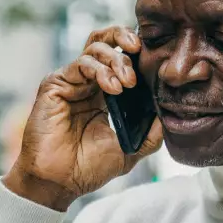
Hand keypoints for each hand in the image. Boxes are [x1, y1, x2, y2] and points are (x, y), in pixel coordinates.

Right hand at [3, 26, 163, 210]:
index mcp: (103, 93)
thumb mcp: (130, 150)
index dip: (135, 51)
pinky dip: (99, 70)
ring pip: (94, 48)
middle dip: (125, 40)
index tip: (153, 57)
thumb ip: (150, 133)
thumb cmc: (88, 168)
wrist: (60, 182)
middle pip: (105, 41)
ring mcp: (70, 82)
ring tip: (126, 83)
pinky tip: (113, 88)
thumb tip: (168, 114)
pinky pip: (79, 64)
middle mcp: (85, 83)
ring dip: (116, 60)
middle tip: (139, 56)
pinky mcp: (54, 85)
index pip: (119, 57)